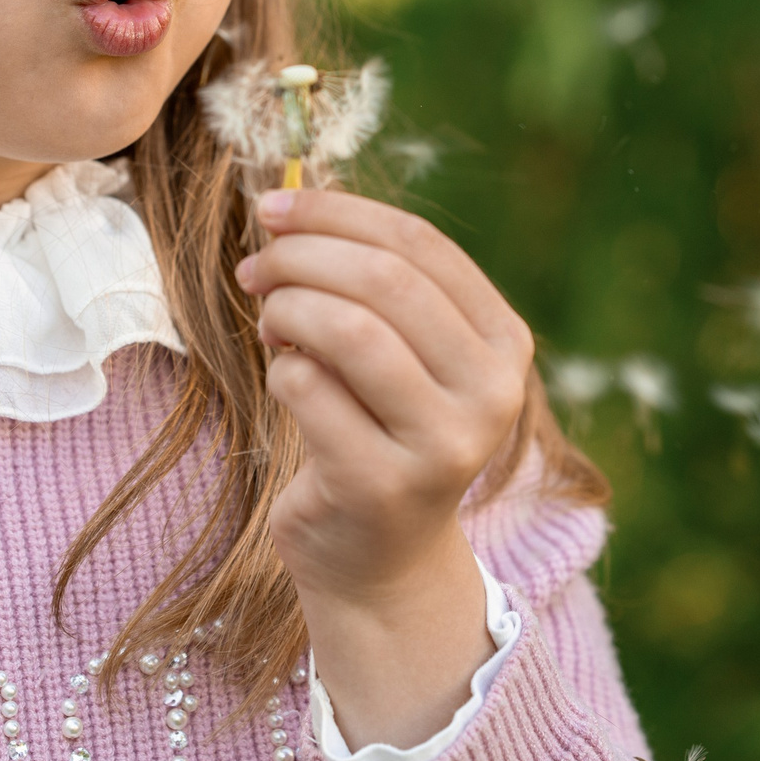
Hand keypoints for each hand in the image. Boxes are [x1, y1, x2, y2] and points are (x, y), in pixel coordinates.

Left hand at [235, 186, 535, 747]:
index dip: (339, 212)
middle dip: (302, 257)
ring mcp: (443, 445)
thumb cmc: (377, 428)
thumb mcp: (401, 351)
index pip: (420, 245)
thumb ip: (371, 282)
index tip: (275, 207)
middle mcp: (491, 393)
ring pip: (348, 330)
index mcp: (503, 342)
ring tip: (269, 321)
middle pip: (384, 281)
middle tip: (256, 268)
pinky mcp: (382, 486)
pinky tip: (284, 380)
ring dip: (287, 310)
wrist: (378, 560)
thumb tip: (290, 200)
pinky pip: (308, 390)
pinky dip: (281, 370)